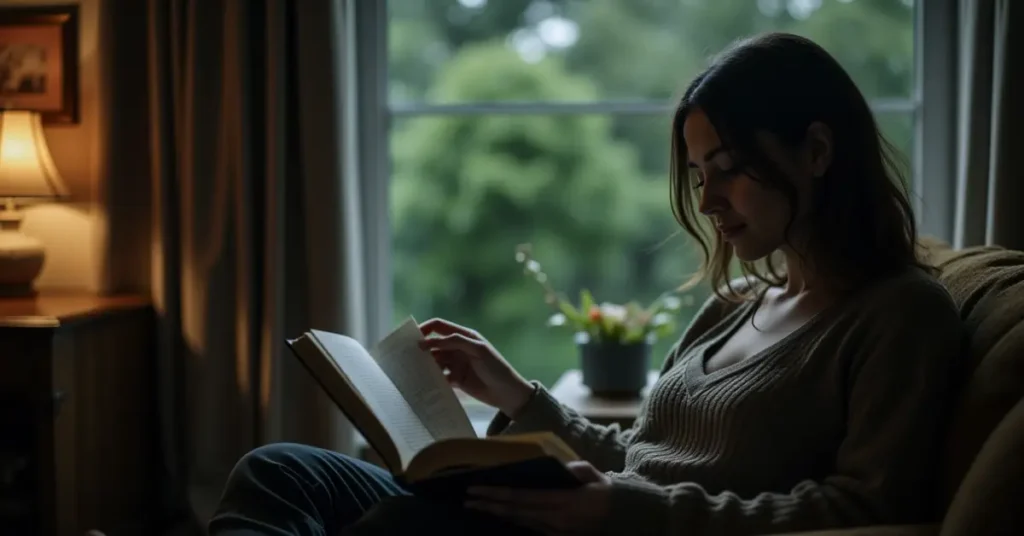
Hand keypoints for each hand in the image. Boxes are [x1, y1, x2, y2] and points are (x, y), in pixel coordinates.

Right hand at [418, 318, 534, 416]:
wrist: (509, 394)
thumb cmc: (496, 367)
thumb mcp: (478, 350)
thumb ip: (454, 342)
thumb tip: (428, 341)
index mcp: (464, 336)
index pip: (439, 326)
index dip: (425, 329)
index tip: (412, 338)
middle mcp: (458, 348)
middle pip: (434, 345)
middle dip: (421, 349)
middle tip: (405, 357)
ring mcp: (456, 364)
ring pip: (435, 361)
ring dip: (425, 365)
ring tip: (411, 372)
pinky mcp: (456, 379)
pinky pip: (439, 377)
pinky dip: (431, 379)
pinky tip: (422, 384)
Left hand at [464, 461, 611, 534]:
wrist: (624, 519)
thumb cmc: (607, 493)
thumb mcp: (593, 475)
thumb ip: (576, 469)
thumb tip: (560, 466)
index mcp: (562, 502)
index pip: (522, 498)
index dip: (497, 494)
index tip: (477, 489)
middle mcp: (553, 520)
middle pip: (515, 512)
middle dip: (489, 505)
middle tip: (468, 498)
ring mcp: (554, 532)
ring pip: (519, 522)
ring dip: (497, 514)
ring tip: (477, 506)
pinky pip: (529, 528)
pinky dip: (512, 520)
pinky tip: (500, 515)